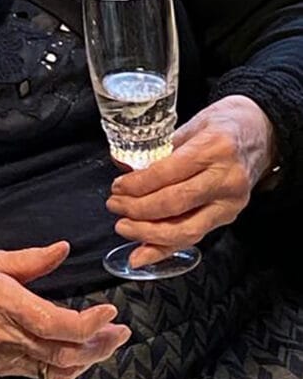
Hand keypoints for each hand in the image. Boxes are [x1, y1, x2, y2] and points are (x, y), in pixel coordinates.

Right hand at [0, 240, 129, 378]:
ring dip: (86, 359)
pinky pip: (38, 372)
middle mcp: (6, 336)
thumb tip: (62, 249)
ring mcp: (1, 355)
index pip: (57, 324)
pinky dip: (64, 367)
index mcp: (4, 303)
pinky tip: (75, 354)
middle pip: (64, 353)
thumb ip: (30, 258)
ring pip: (55, 369)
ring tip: (106, 343)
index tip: (110, 311)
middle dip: (99, 345)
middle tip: (121, 330)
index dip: (89, 323)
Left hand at [106, 95, 277, 267]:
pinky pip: (195, 237)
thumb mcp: (191, 124)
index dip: (138, 184)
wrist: (263, 131)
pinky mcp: (230, 216)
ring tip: (124, 228)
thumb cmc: (224, 123)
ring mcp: (230, 202)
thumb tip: (121, 165)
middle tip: (115, 206)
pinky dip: (166, 249)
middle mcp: (225, 179)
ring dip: (148, 234)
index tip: (117, 187)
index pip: (168, 174)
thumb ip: (158, 148)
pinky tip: (143, 254)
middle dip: (138, 210)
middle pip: (175, 204)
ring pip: (186, 229)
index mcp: (213, 148)